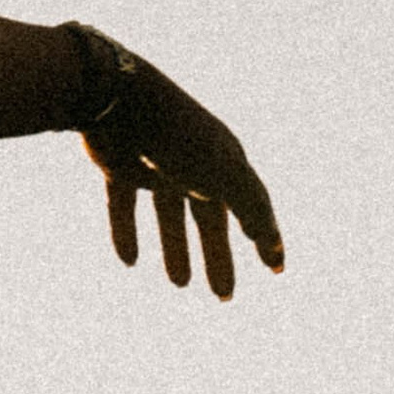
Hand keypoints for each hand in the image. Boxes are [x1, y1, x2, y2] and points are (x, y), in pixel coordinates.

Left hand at [81, 57, 284, 300]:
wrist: (120, 97)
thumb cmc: (179, 136)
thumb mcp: (224, 174)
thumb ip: (252, 209)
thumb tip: (272, 245)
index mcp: (225, 163)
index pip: (252, 209)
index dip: (264, 239)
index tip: (274, 270)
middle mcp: (194, 165)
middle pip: (209, 221)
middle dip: (218, 257)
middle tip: (223, 296)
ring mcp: (156, 165)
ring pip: (169, 217)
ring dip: (175, 250)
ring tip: (179, 284)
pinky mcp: (119, 166)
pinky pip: (124, 207)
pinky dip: (126, 233)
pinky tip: (128, 261)